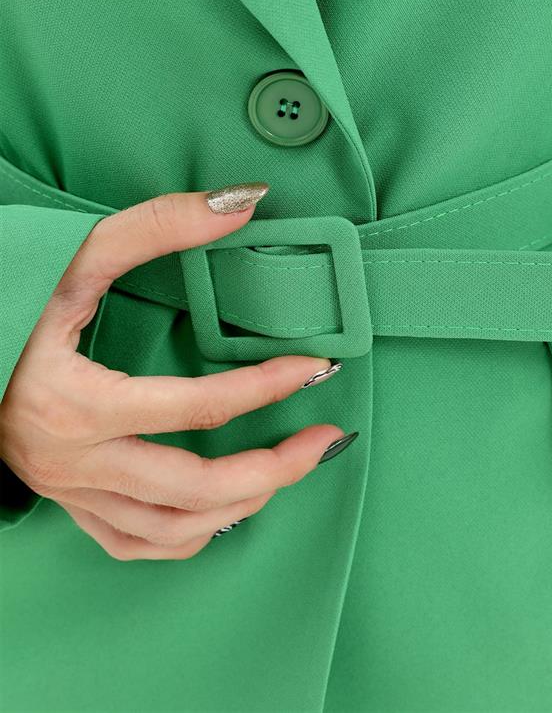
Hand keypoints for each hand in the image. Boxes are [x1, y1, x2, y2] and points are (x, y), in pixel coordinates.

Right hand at [0, 186, 344, 559]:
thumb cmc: (8, 305)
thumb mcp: (76, 261)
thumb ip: (156, 227)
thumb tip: (242, 205)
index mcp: (78, 405)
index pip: (195, 409)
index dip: (266, 388)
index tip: (314, 369)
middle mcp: (76, 461)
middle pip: (194, 487)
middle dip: (273, 468)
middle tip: (322, 441)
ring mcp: (71, 490)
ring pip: (169, 528)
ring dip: (240, 506)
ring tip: (284, 471)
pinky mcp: (68, 502)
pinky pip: (133, 544)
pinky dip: (186, 535)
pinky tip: (218, 511)